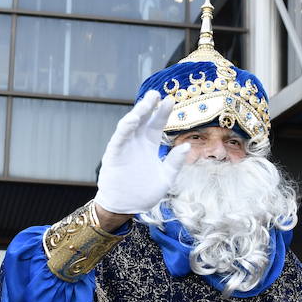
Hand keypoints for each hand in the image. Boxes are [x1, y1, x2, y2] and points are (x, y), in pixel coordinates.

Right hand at [93, 91, 189, 219]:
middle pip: (143, 119)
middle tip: (156, 93)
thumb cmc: (144, 194)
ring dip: (138, 112)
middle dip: (149, 106)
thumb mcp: (166, 178)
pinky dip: (126, 128)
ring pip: (130, 125)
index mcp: (149, 145)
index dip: (162, 112)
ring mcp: (125, 147)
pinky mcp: (114, 154)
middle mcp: (137, 143)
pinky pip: (119, 138)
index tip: (170, 100)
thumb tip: (187, 146)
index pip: (156, 124)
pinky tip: (134, 119)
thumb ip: (174, 162)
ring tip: (147, 102)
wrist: (125, 208)